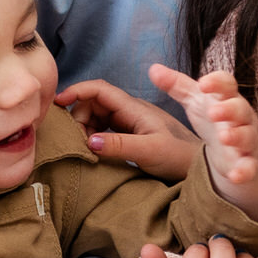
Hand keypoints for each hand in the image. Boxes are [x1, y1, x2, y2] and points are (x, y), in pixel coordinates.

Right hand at [58, 77, 199, 180]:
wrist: (200, 167)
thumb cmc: (180, 156)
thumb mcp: (149, 151)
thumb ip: (118, 145)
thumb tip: (88, 141)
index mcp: (134, 108)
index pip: (99, 90)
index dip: (76, 91)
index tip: (57, 103)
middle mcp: (130, 111)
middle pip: (93, 103)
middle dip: (79, 118)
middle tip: (78, 142)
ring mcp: (130, 122)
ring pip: (97, 117)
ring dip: (85, 129)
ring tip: (85, 149)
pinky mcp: (131, 135)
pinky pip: (104, 130)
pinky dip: (93, 137)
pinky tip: (94, 152)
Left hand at [151, 64, 257, 224]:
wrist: (238, 148)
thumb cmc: (214, 118)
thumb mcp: (195, 101)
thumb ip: (177, 85)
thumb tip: (153, 68)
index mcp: (226, 98)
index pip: (227, 84)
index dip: (217, 82)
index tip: (203, 83)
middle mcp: (239, 117)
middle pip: (240, 109)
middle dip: (228, 110)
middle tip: (214, 112)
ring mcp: (246, 140)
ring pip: (247, 136)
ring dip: (237, 137)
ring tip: (224, 138)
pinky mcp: (248, 163)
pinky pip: (249, 166)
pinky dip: (245, 171)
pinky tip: (236, 175)